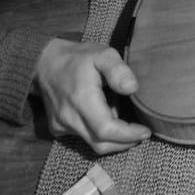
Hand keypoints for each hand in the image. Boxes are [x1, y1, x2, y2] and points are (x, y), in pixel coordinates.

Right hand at [34, 38, 150, 153]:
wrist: (46, 63)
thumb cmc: (79, 57)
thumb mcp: (103, 54)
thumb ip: (118, 70)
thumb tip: (132, 88)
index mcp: (82, 99)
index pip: (106, 130)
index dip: (127, 135)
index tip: (145, 131)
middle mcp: (69, 117)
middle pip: (100, 143)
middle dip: (124, 142)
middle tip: (142, 133)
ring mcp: (61, 125)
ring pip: (92, 143)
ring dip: (113, 139)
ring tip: (128, 124)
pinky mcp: (58, 128)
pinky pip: (83, 138)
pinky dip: (99, 134)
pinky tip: (108, 118)